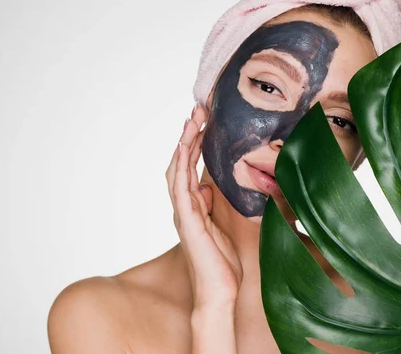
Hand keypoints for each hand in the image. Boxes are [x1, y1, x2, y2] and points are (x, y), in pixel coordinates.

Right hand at [165, 105, 242, 310]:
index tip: (204, 120)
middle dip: (189, 135)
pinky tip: (184, 146)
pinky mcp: (188, 221)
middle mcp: (184, 206)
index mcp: (193, 206)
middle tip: (198, 109)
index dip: (195, 142)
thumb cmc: (222, 262)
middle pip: (180, 162)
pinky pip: (180, 188)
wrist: (219, 291)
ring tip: (192, 119)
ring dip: (184, 143)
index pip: (190, 167)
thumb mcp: (223, 226)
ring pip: (177, 170)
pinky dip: (180, 165)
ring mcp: (183, 213)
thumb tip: (208, 186)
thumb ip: (213, 205)